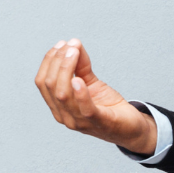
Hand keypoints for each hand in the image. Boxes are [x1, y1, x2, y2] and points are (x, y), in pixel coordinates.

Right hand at [34, 39, 156, 154]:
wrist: (130, 128)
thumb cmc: (108, 106)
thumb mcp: (91, 82)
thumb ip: (81, 65)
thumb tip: (74, 43)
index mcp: (58, 106)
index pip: (42, 82)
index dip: (49, 61)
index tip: (61, 44)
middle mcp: (64, 116)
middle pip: (50, 85)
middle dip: (58, 61)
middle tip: (71, 46)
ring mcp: (80, 123)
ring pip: (63, 95)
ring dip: (67, 69)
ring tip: (75, 52)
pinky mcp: (99, 123)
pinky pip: (85, 110)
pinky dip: (81, 94)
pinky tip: (79, 80)